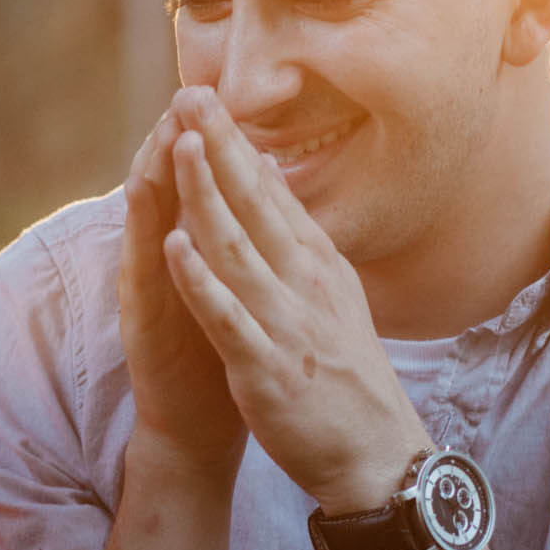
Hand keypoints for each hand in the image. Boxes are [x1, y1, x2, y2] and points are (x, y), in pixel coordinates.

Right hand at [117, 104, 247, 474]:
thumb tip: (256, 181)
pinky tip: (160, 232)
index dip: (205, 140)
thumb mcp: (234, 285)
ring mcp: (150, 296)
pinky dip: (155, 259)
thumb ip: (237, 236)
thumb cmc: (218, 354)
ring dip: (158, 184)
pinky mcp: (145, 333)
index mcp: (193, 251)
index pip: (196, 184)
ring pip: (150, 230)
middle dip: (175, 142)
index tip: (216, 92)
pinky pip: (150, 291)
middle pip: (166, 192)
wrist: (196, 428)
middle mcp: (164, 265)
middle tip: (187, 94)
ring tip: (167, 137)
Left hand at [158, 87, 427, 510]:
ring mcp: (287, 322)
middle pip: (256, 203)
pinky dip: (201, 279)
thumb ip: (302, 252)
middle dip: (219, 147)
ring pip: (239, 247)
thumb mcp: (332, 301)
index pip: (272, 193)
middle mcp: (306, 283)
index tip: (205, 98)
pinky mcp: (267, 366)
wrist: (376, 456)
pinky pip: (229, 316)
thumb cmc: (345, 378)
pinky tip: (172, 245)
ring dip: (206, 194)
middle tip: (189, 93)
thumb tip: (278, 201)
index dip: (235, 145)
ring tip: (177, 146)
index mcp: (318, 265)